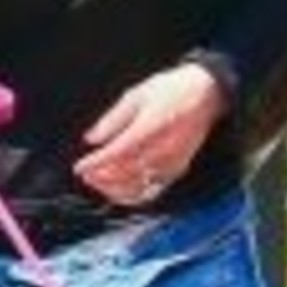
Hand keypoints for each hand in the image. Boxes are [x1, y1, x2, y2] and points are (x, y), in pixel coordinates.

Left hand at [74, 64, 228, 206]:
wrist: (207, 93)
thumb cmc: (171, 90)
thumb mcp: (136, 94)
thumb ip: (113, 119)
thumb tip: (92, 138)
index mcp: (154, 125)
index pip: (121, 151)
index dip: (98, 163)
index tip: (80, 167)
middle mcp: (165, 148)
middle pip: (128, 172)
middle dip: (103, 177)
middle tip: (85, 174)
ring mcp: (174, 162)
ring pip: (140, 186)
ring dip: (114, 189)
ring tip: (97, 182)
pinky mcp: (178, 170)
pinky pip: (153, 191)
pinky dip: (132, 196)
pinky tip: (117, 191)